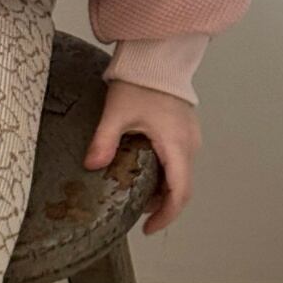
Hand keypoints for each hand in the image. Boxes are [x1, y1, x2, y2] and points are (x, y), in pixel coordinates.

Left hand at [83, 78, 201, 234]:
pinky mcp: (187, 127)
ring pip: (182, 173)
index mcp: (176, 143)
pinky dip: (166, 170)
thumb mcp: (117, 112)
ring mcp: (191, 134)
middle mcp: (189, 143)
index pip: (179, 193)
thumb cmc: (141, 80)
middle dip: (161, 204)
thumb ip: (105, 141)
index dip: (165, 216)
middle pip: (182, 186)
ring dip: (163, 187)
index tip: (148, 229)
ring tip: (136, 189)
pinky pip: (181, 158)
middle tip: (135, 210)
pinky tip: (145, 166)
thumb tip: (91, 165)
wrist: (158, 53)